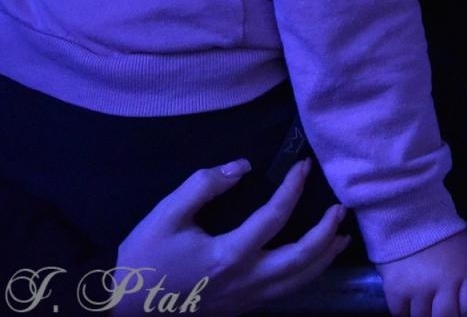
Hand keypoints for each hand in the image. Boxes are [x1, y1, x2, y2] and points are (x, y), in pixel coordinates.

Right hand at [112, 158, 347, 316]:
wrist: (125, 309)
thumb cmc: (144, 259)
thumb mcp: (166, 216)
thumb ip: (203, 185)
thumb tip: (241, 166)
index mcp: (229, 254)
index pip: (275, 216)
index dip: (293, 187)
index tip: (304, 165)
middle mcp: (246, 279)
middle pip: (302, 258)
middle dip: (327, 232)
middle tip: (341, 209)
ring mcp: (247, 297)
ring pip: (300, 281)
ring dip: (325, 257)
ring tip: (341, 235)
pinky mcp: (243, 308)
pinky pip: (286, 292)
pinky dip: (308, 275)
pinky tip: (313, 263)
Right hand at [376, 228, 466, 316]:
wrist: (408, 215)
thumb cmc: (443, 231)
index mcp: (464, 272)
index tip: (463, 313)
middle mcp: (442, 284)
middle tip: (444, 314)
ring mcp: (418, 289)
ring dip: (426, 315)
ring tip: (427, 309)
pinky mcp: (396, 290)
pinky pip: (401, 314)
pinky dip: (405, 313)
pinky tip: (409, 307)